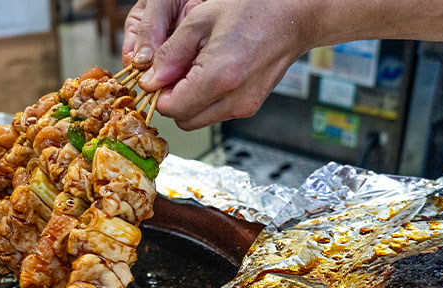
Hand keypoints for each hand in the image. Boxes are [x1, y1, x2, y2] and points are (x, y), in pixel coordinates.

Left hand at [125, 0, 313, 129]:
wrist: (292, 16)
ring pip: (198, 120)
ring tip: (197, 68)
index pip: (171, 108)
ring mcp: (244, 107)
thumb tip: (150, 80)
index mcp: (220, 77)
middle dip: (172, 99)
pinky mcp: (249, 107)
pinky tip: (212, 73)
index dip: (158, 93)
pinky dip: (206, 99)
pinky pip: (215, 113)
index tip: (158, 75)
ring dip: (189, 101)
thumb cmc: (252, 10)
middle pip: (183, 120)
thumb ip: (170, 53)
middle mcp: (234, 99)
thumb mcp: (199, 21)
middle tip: (176, 70)